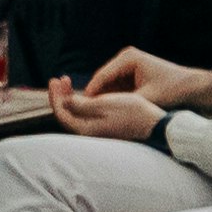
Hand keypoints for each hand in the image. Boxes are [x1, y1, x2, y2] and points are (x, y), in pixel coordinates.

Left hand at [48, 72, 168, 140]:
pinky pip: (85, 114)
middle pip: (66, 113)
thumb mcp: (104, 104)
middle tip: (60, 79)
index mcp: (85, 128)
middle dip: (61, 95)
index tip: (56, 80)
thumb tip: (63, 101)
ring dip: (70, 97)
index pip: (61, 111)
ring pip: (75, 113)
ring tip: (69, 84)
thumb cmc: (132, 113)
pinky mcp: (104, 127)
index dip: (56, 95)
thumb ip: (80, 104)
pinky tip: (84, 95)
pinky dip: (80, 103)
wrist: (155, 124)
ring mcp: (96, 131)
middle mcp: (88, 132)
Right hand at [79, 49, 211, 114]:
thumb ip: (124, 103)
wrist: (198, 87)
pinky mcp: (131, 76)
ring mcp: (127, 67)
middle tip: (82, 116)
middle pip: (101, 81)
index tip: (81, 111)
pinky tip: (106, 114)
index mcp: (128, 58)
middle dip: (94, 98)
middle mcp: (125, 59)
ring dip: (102, 100)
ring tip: (92, 117)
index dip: (91, 96)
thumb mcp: (148, 98)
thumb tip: (101, 111)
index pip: (101, 77)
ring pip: (107, 86)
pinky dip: (112, 99)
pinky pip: (116, 89)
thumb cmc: (176, 90)